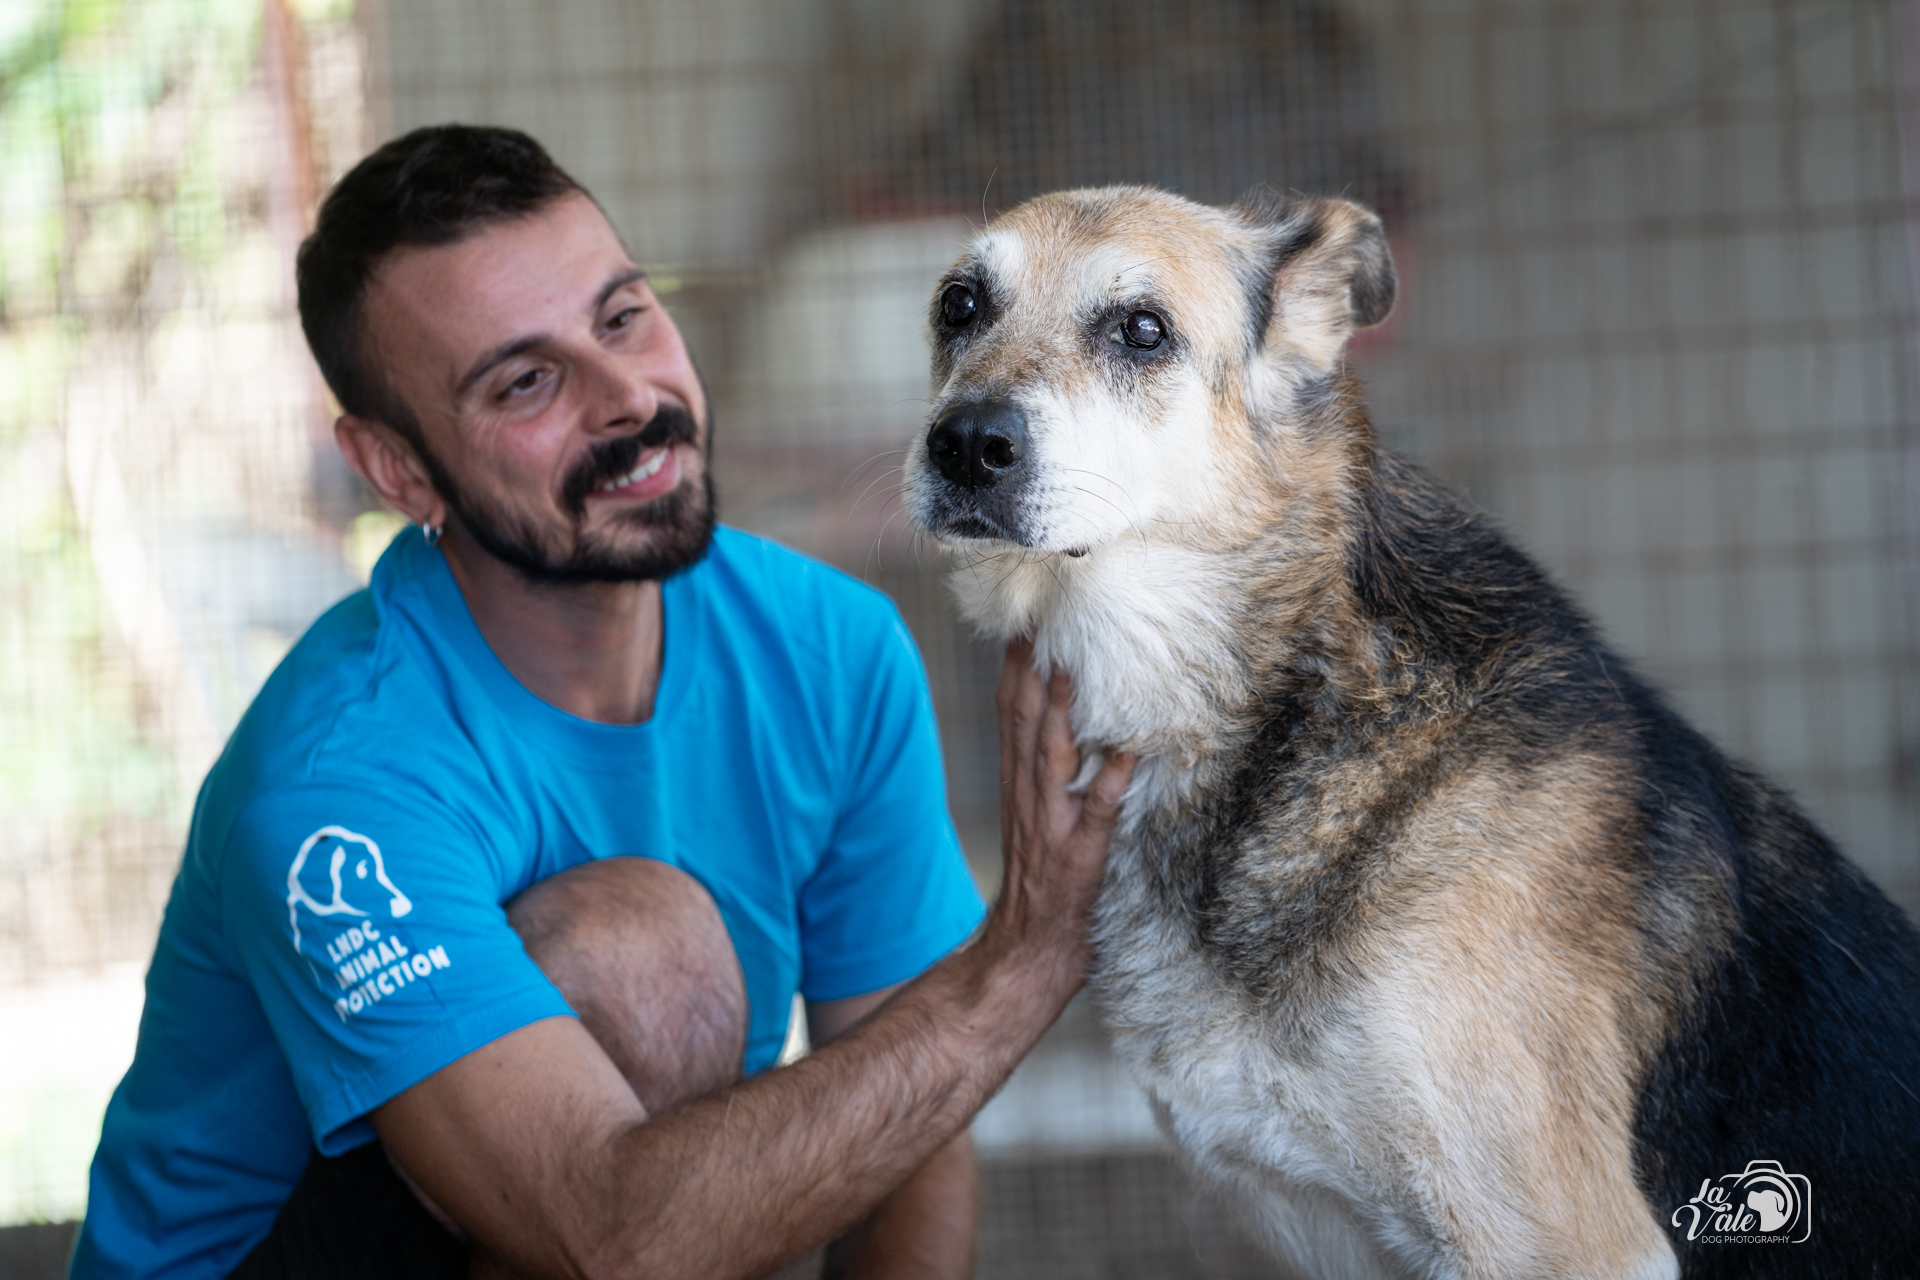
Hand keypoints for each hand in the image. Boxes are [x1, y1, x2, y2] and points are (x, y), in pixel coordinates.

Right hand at [984, 638, 1135, 984]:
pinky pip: (1099, 809)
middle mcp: (1029, 796)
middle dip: (1030, 669)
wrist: (1026, 952)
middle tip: (1042, 619)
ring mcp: (1053, 824)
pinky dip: (1112, 777)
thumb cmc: (1041, 887)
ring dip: (1059, 710)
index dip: (1015, 667)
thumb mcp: (1034, 821)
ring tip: (1069, 665)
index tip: (1025, 622)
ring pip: (1051, 755)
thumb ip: (1047, 775)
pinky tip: (1127, 749)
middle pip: (1023, 722)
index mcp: (1018, 785)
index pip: (1010, 714)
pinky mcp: (1081, 854)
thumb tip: (1074, 728)